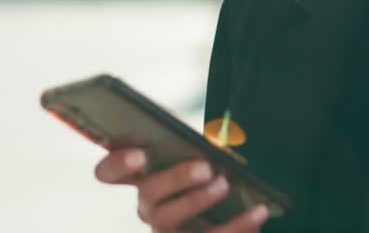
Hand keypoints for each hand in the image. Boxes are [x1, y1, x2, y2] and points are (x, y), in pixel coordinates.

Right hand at [94, 147, 270, 231]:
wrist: (230, 212)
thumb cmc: (209, 172)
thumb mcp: (201, 153)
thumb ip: (198, 144)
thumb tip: (216, 145)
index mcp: (142, 177)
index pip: (109, 172)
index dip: (116, 165)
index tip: (139, 155)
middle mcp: (148, 207)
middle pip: (148, 195)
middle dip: (175, 179)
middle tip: (204, 168)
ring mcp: (166, 231)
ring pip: (168, 221)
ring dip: (197, 201)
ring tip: (224, 184)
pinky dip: (238, 225)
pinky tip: (259, 210)